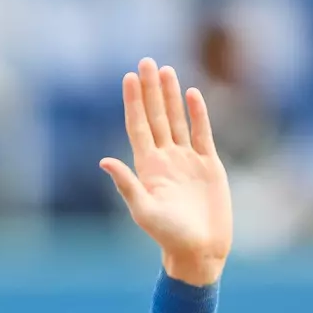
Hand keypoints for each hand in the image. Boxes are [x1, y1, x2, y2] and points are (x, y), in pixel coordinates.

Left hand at [102, 60, 232, 285]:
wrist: (199, 250)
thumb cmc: (168, 236)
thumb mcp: (144, 211)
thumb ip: (127, 184)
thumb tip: (103, 161)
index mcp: (147, 166)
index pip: (138, 125)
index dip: (133, 101)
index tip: (128, 77)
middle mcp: (165, 158)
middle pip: (156, 116)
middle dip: (151, 89)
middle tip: (146, 61)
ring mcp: (187, 160)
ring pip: (177, 119)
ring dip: (172, 95)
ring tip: (167, 70)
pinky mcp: (208, 165)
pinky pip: (202, 133)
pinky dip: (198, 113)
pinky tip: (193, 93)